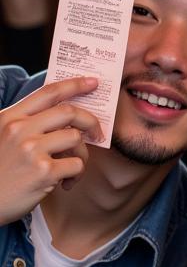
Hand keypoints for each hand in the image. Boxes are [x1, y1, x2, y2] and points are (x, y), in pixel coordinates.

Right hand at [0, 77, 101, 223]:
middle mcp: (19, 129)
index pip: (48, 93)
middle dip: (90, 122)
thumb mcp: (4, 138)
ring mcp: (30, 149)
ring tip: (70, 169)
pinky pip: (77, 165)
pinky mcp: (43, 171)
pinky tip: (64, 184)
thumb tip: (69, 115)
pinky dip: (77, 175)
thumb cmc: (0, 171)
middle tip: (97, 134)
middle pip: (69, 112)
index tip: (93, 82)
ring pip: (76, 139)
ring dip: (82, 154)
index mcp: (9, 118)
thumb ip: (28, 124)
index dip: (74, 85)